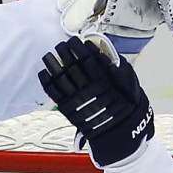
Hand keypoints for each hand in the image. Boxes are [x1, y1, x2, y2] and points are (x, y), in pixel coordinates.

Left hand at [38, 37, 153, 166]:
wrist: (117, 131)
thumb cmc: (125, 106)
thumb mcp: (129, 84)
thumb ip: (117, 68)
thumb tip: (104, 53)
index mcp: (104, 79)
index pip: (88, 57)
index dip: (79, 47)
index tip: (76, 41)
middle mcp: (88, 87)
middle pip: (71, 64)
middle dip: (64, 51)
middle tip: (61, 44)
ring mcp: (76, 98)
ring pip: (59, 76)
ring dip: (52, 63)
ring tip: (48, 55)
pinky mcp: (67, 108)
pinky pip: (53, 92)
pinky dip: (46, 81)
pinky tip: (43, 72)